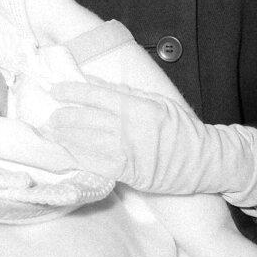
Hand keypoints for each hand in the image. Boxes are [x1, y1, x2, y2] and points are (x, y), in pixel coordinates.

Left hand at [40, 80, 245, 196]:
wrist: (207, 160)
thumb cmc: (182, 129)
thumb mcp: (157, 101)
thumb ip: (125, 93)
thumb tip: (95, 82)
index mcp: (136, 106)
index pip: (96, 95)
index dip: (72, 92)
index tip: (56, 91)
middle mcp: (129, 127)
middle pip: (87, 119)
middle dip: (64, 117)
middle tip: (50, 117)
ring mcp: (129, 152)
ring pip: (89, 143)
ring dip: (67, 138)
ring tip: (52, 134)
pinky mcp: (131, 173)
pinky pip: (100, 165)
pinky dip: (81, 159)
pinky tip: (69, 155)